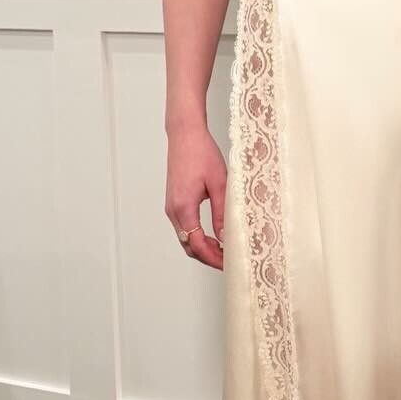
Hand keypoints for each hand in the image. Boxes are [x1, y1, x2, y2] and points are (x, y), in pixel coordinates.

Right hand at [166, 123, 226, 271]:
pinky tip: (213, 237)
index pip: (198, 246)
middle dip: (209, 258)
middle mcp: (173, 210)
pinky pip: (184, 228)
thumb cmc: (202, 153)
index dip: (214, 259)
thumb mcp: (220, 184)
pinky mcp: (173, 202)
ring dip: (203, 249)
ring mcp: (171, 207)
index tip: (229, 264)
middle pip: (189, 247)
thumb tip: (226, 237)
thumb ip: (222, 213)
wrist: (185, 135)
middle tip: (229, 262)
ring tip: (224, 252)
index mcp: (184, 207)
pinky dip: (197, 238)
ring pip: (185, 239)